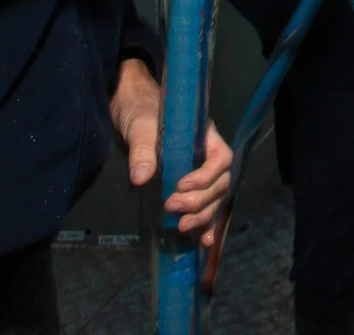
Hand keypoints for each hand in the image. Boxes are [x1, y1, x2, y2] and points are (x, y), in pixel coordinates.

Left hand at [111, 57, 233, 243]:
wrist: (133, 111)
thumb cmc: (141, 111)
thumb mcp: (140, 126)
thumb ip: (143, 150)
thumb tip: (141, 178)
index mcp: (205, 136)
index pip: (220, 158)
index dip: (205, 176)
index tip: (180, 185)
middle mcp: (208, 156)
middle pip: (220, 183)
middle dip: (199, 200)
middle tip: (170, 207)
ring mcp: (201, 173)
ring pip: (215, 198)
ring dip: (203, 215)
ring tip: (181, 226)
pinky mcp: (190, 188)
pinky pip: (207, 207)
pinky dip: (207, 224)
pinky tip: (204, 241)